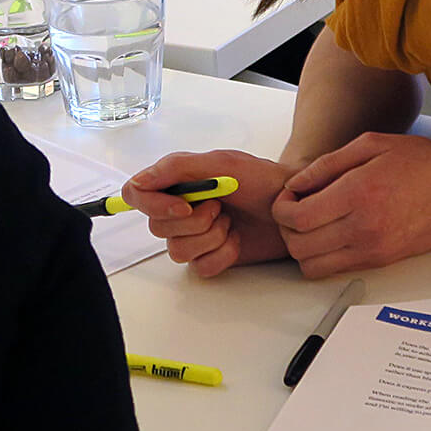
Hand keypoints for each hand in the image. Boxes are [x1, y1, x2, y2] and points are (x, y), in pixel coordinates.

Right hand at [120, 150, 294, 276]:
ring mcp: (195, 235)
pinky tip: (237, 240)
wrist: (293, 206)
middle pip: (157, 227)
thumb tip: (141, 180)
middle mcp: (180, 208)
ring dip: (209, 237)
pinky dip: (222, 255)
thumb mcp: (222, 163)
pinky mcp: (211, 256)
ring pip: (176, 251)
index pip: (137, 193)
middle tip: (221, 207)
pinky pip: (200, 267)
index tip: (183, 205)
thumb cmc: (262, 179)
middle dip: (193, 221)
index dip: (152, 204)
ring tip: (231, 223)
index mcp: (177, 182)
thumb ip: (178, 167)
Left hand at [272, 132, 430, 277]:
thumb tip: (295, 184)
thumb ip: (327, 165)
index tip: (288, 196)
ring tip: (313, 223)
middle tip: (296, 208)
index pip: (296, 218)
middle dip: (286, 228)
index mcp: (358, 194)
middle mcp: (363, 228)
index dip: (280, 207)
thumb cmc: (421, 163)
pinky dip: (322, 256)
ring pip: (312, 266)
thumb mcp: (371, 144)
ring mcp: (373, 250)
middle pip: (298, 247)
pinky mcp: (381, 262)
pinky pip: (335, 270)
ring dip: (302, 247)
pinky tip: (331, 232)